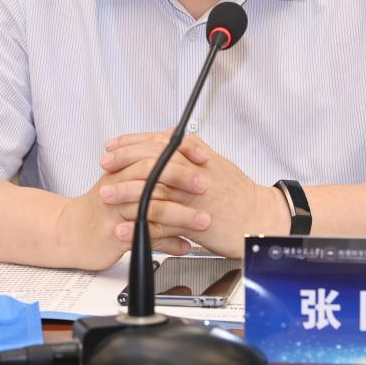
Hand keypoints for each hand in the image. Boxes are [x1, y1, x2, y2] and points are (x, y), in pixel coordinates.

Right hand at [55, 155, 207, 270]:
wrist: (70, 232)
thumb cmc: (100, 207)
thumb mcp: (121, 178)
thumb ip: (148, 161)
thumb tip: (175, 142)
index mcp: (122, 169)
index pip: (154, 152)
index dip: (180, 153)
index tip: (204, 158)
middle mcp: (118, 186)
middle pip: (152, 175)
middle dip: (182, 179)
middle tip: (205, 186)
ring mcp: (116, 211)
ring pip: (152, 209)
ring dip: (181, 216)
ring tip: (202, 221)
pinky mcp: (114, 236)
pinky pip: (146, 238)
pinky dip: (168, 244)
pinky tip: (184, 246)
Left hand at [100, 132, 288, 257]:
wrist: (260, 221)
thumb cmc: (240, 196)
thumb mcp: (217, 164)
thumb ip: (192, 150)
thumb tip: (171, 137)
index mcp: (197, 159)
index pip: (159, 142)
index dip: (133, 142)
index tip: (114, 145)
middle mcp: (193, 174)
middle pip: (152, 160)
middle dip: (124, 160)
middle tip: (105, 164)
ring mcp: (192, 198)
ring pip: (154, 189)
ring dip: (126, 191)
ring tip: (106, 194)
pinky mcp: (193, 222)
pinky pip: (161, 223)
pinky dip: (140, 225)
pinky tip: (124, 227)